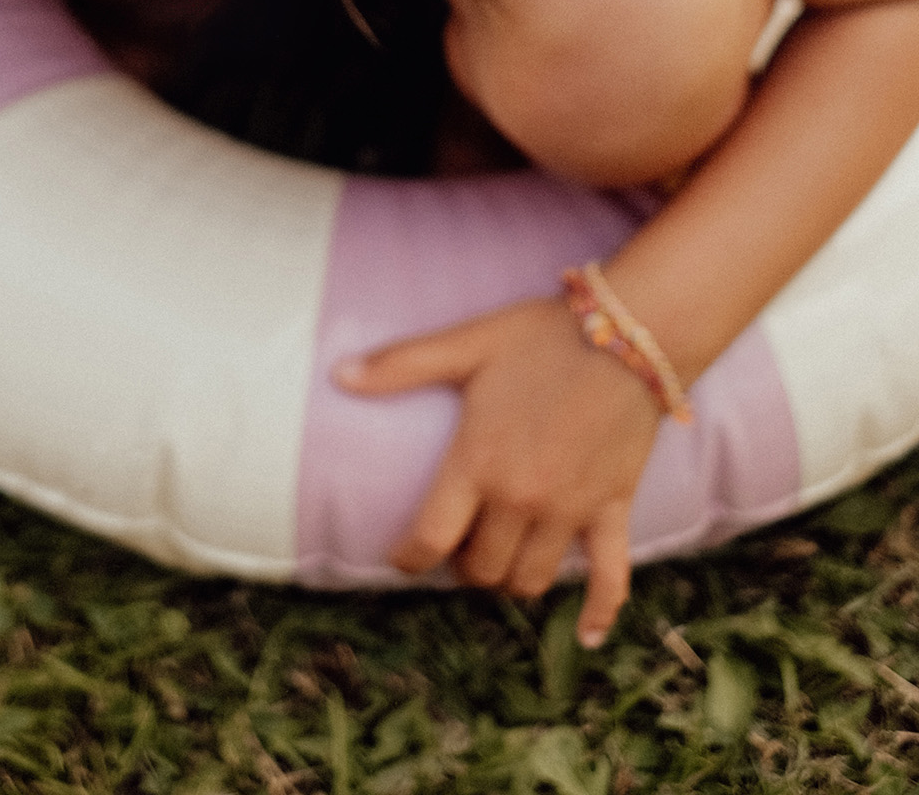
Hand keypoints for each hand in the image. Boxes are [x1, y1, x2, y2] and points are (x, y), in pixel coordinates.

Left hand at [336, 298, 661, 645]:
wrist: (629, 334)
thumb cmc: (541, 336)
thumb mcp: (467, 344)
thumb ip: (401, 364)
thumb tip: (338, 375)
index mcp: (478, 461)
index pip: (431, 537)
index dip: (408, 558)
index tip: (400, 559)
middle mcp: (521, 497)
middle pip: (481, 567)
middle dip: (462, 565)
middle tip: (457, 547)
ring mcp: (569, 510)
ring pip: (531, 579)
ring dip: (510, 580)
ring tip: (500, 561)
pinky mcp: (613, 510)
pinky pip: (609, 578)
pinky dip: (598, 610)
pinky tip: (587, 634)